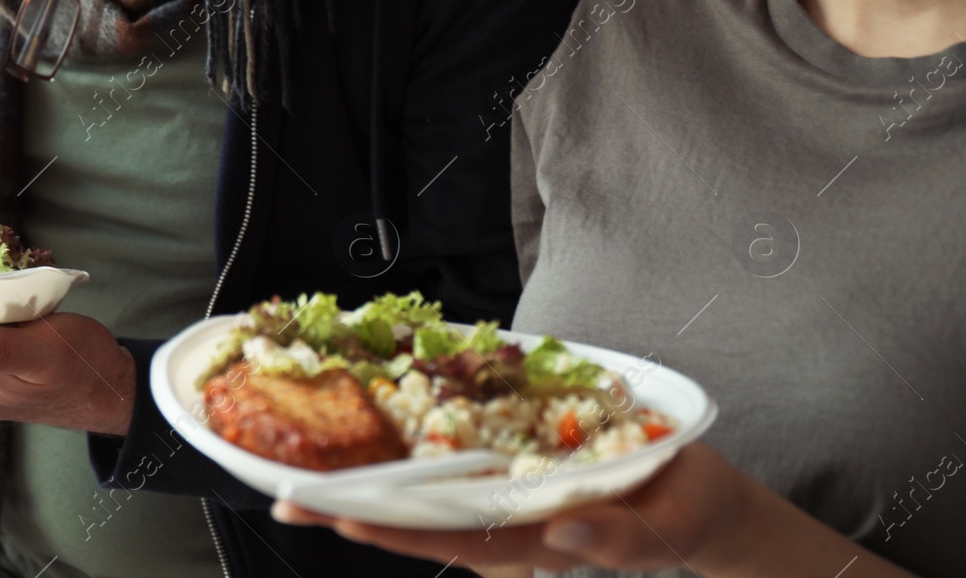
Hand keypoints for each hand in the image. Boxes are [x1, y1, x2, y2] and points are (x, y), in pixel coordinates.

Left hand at [271, 444, 911, 577]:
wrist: (703, 505)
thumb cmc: (684, 513)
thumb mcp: (664, 527)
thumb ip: (614, 536)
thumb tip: (561, 527)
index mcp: (536, 542)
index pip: (448, 540)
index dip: (389, 530)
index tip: (335, 517)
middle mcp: (507, 529)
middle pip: (417, 525)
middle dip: (351, 514)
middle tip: (282, 499)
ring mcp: (505, 509)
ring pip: (424, 502)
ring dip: (367, 491)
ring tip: (303, 475)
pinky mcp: (512, 482)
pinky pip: (450, 475)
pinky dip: (408, 463)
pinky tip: (371, 444)